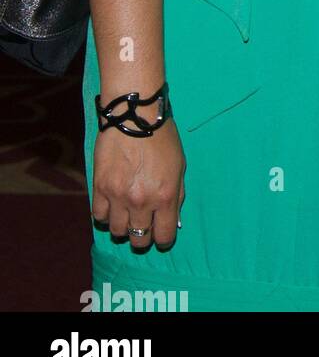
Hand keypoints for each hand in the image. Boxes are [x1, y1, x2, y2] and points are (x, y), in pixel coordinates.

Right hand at [91, 116, 185, 250]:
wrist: (134, 116)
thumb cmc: (163, 138)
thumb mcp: (180, 166)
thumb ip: (176, 195)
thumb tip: (172, 218)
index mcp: (166, 196)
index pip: (164, 236)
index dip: (164, 240)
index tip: (162, 236)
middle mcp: (142, 202)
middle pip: (139, 239)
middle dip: (143, 238)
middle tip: (144, 228)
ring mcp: (118, 197)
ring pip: (117, 232)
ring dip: (123, 228)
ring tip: (127, 216)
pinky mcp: (99, 188)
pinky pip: (99, 216)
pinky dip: (106, 216)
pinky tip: (112, 206)